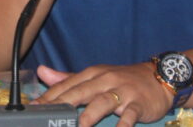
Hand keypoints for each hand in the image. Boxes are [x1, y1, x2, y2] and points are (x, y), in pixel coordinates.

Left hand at [36, 63, 173, 126]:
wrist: (158, 77)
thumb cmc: (122, 80)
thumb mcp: (95, 76)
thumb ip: (68, 78)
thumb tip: (42, 72)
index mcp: (92, 74)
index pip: (67, 85)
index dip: (50, 96)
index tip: (34, 108)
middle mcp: (105, 80)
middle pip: (81, 92)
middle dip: (63, 104)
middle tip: (48, 116)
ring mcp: (122, 91)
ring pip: (103, 102)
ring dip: (90, 115)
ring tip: (80, 126)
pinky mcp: (138, 103)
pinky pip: (129, 115)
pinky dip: (123, 124)